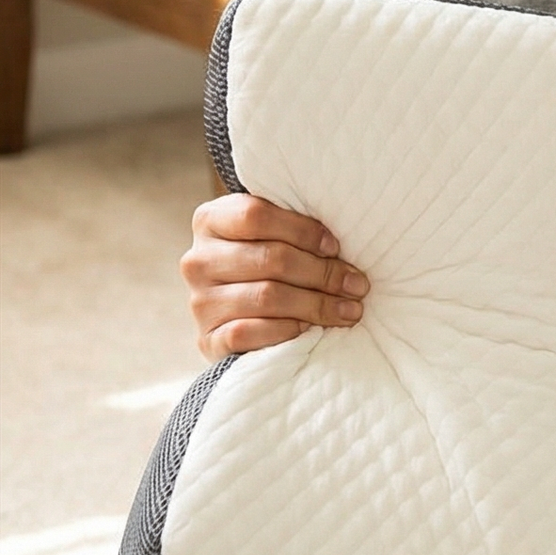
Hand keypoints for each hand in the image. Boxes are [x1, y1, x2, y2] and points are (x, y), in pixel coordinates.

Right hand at [181, 195, 368, 359]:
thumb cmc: (266, 264)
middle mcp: (198, 260)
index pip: (255, 215)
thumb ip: (294, 228)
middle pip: (270, 259)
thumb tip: (342, 245)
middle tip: (357, 285)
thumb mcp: (273, 235)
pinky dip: (287, 330)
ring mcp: (200, 302)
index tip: (336, 246)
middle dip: (323, 273)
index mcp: (210, 221)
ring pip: (266, 297)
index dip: (302, 230)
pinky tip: (310, 329)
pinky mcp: (207, 339)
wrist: (236, 316)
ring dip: (317, 304)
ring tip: (349, 310)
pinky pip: (249, 333)